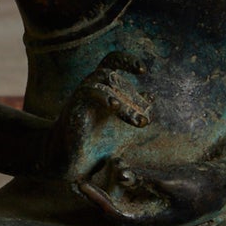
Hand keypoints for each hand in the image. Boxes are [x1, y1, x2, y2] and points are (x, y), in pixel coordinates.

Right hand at [43, 51, 152, 179]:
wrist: (78, 164)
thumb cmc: (100, 143)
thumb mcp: (125, 126)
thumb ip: (137, 110)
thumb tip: (151, 95)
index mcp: (102, 88)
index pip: (112, 62)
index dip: (127, 61)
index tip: (143, 70)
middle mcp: (90, 87)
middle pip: (112, 76)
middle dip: (132, 98)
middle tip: (145, 122)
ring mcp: (80, 96)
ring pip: (103, 83)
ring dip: (125, 104)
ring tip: (139, 123)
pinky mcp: (73, 107)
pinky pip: (88, 92)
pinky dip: (104, 97)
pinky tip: (116, 107)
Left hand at [76, 156, 225, 225]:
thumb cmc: (203, 186)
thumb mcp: (175, 180)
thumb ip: (147, 177)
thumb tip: (120, 172)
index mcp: (154, 220)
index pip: (116, 215)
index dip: (97, 201)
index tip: (81, 185)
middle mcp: (151, 217)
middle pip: (116, 210)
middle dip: (96, 197)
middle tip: (76, 180)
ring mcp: (156, 208)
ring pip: (124, 202)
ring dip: (106, 190)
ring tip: (88, 174)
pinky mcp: (160, 198)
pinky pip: (134, 194)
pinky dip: (121, 182)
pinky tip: (114, 166)